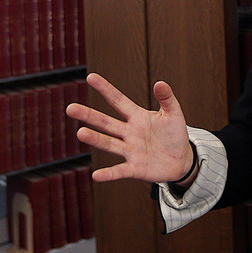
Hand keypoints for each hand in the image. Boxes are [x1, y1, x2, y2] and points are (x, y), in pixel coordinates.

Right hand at [66, 72, 194, 183]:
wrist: (181, 160)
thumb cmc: (174, 134)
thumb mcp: (174, 114)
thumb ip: (167, 99)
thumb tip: (160, 83)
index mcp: (137, 117)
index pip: (118, 100)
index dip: (106, 89)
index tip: (90, 77)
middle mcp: (129, 133)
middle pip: (106, 122)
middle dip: (89, 115)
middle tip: (70, 108)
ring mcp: (130, 150)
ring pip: (109, 144)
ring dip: (95, 139)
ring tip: (80, 133)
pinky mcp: (135, 168)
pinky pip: (119, 171)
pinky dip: (108, 174)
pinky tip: (96, 175)